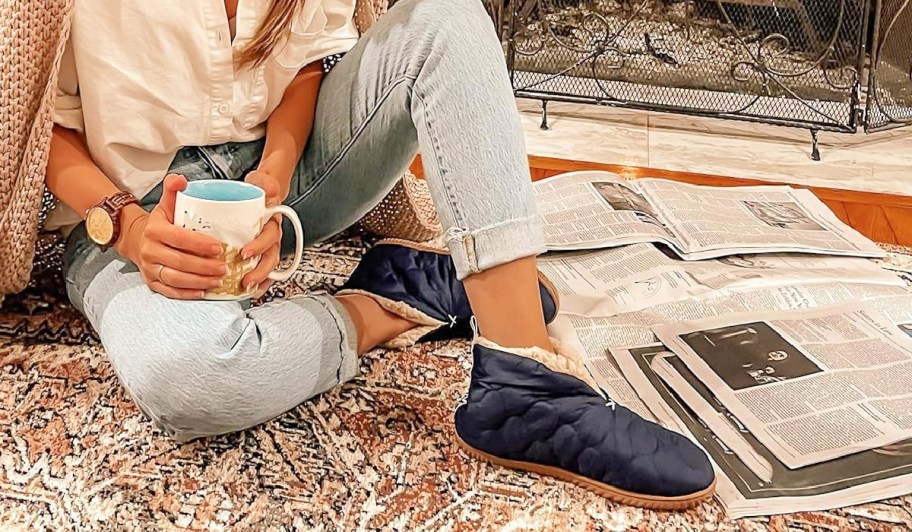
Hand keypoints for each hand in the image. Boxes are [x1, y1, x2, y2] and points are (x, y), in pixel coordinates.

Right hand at [122, 174, 226, 298]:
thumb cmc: (161, 223)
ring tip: (218, 279)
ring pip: (175, 279)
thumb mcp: (166, 205)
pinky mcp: (152, 282)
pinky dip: (187, 293)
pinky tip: (203, 292)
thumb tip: (180, 179)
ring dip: (199, 281)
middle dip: (204, 266)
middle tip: (225, 267)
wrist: (137, 240)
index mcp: (154, 230)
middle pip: (180, 262)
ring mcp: (150, 268)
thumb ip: (173, 191)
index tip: (218, 247)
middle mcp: (150, 250)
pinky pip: (169, 291)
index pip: (178, 238)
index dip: (199, 244)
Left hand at [242, 170, 284, 296]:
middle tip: (246, 281)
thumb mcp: (262, 181)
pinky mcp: (260, 251)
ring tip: (247, 290)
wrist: (263, 191)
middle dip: (260, 272)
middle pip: (271, 258)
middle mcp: (272, 237)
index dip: (259, 246)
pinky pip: (263, 269)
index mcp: (272, 222)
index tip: (245, 253)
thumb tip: (271, 190)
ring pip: (268, 267)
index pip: (270, 236)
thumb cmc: (260, 188)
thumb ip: (266, 183)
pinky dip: (259, 282)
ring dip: (259, 279)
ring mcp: (267, 246)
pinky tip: (248, 292)